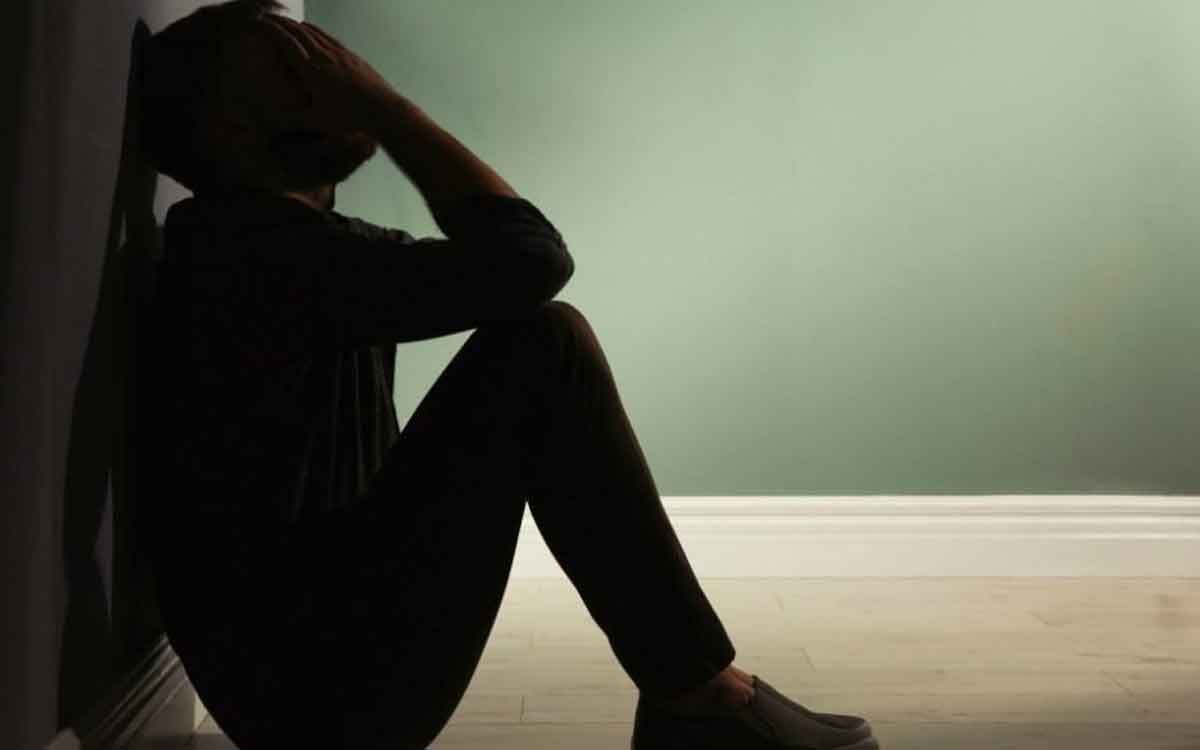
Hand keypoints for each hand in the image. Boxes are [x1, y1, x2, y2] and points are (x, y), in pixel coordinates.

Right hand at [255, 15, 400, 136]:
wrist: (384, 110)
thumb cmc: (350, 120)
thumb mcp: (317, 123)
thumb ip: (291, 120)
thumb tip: (268, 122)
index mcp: (312, 70)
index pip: (286, 42)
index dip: (270, 29)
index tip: (258, 22)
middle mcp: (324, 57)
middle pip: (297, 32)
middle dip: (279, 22)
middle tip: (266, 17)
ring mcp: (339, 54)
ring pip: (313, 32)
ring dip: (296, 24)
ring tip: (284, 20)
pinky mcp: (351, 56)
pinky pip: (328, 37)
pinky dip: (314, 30)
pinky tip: (311, 30)